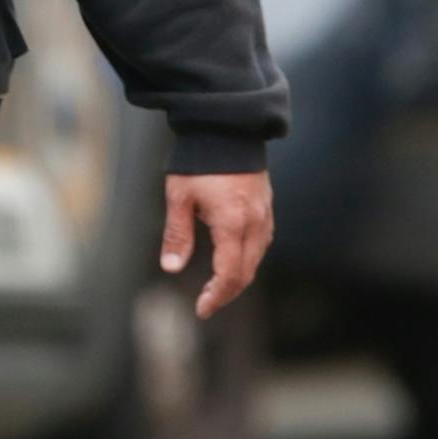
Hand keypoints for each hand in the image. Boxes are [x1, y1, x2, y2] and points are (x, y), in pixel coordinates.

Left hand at [160, 171, 274, 318]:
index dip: (216, 296)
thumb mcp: (179, 197)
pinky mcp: (266, 207)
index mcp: (233, 224)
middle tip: (207, 303)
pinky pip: (261, 243)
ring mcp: (264, 215)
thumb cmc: (199, 161)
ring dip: (238, 277)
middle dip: (226, 292)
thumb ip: (177, 234)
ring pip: (256, 259)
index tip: (201, 309)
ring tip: (216, 286)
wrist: (227, 128)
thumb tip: (171, 268)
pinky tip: (232, 259)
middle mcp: (255, 224)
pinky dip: (247, 259)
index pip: (229, 275)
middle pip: (246, 272)